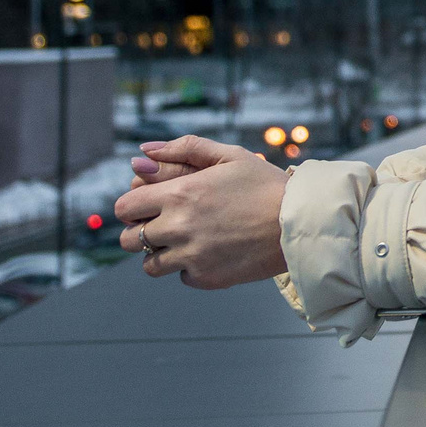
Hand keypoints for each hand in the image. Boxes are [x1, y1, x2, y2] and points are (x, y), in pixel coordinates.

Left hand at [113, 135, 290, 289]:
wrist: (300, 222)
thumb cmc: (266, 185)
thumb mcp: (230, 155)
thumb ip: (184, 149)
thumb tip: (142, 153)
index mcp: (180, 193)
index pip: (124, 208)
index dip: (133, 208)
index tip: (148, 209)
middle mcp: (178, 226)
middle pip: (129, 240)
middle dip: (142, 233)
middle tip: (166, 227)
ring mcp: (191, 255)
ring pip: (149, 265)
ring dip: (161, 255)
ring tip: (188, 243)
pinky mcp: (207, 277)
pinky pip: (182, 277)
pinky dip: (191, 268)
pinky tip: (212, 253)